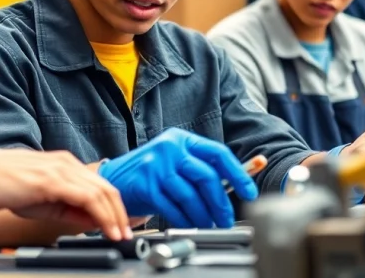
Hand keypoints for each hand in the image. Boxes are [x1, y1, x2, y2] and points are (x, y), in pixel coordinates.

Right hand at [0, 147, 131, 241]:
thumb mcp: (35, 199)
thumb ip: (63, 207)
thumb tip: (88, 220)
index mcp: (62, 165)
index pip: (99, 184)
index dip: (116, 206)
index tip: (126, 223)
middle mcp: (64, 162)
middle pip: (107, 186)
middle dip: (123, 212)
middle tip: (130, 233)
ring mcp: (58, 169)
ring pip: (101, 191)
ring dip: (115, 216)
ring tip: (122, 235)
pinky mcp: (50, 179)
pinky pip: (85, 197)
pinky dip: (101, 215)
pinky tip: (106, 228)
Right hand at [98, 128, 257, 228]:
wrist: (115, 179)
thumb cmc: (153, 173)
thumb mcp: (178, 163)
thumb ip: (205, 169)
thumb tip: (241, 180)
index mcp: (182, 139)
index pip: (218, 154)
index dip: (238, 174)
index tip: (249, 192)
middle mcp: (170, 148)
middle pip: (206, 176)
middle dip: (221, 202)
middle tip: (226, 218)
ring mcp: (156, 166)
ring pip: (191, 194)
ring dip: (204, 215)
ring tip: (209, 224)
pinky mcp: (146, 185)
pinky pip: (173, 207)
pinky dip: (185, 219)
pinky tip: (190, 223)